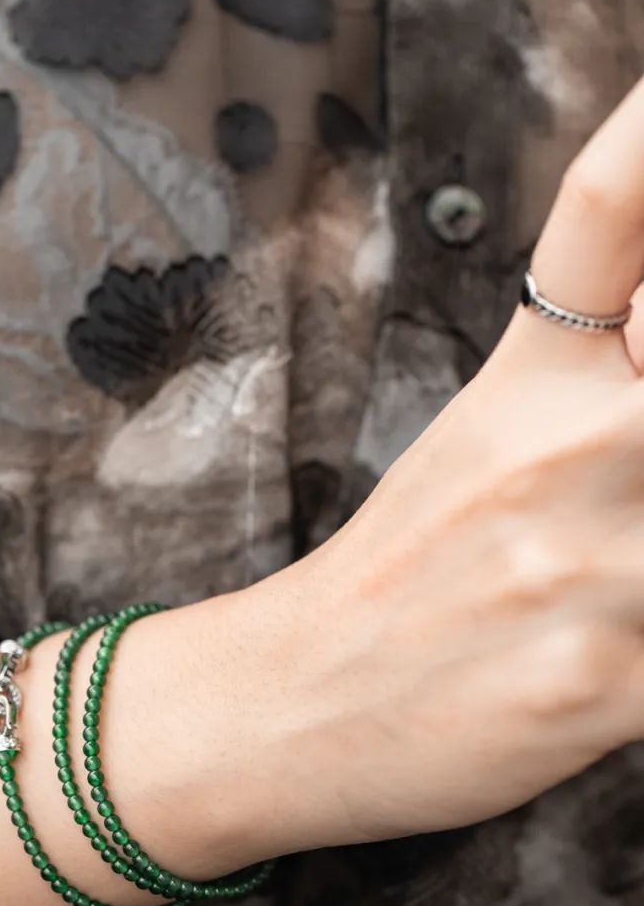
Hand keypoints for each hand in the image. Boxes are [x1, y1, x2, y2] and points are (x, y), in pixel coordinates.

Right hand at [226, 72, 643, 860]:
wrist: (294, 703)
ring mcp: (594, 562)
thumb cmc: (404, 571)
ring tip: (614, 559)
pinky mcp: (610, 682)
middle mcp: (572, 442)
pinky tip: (620, 643)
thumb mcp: (489, 428)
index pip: (619, 201)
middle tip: (627, 459)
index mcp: (540, 372)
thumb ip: (598, 348)